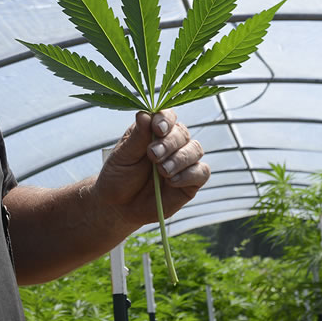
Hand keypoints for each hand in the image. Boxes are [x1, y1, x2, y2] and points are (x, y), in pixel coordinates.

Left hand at [95, 110, 209, 224]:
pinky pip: (202, 172)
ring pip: (195, 149)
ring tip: (162, 171)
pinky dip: (189, 175)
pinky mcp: (191, 182)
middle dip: (169, 143)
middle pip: (182, 132)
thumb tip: (144, 114)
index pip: (167, 116)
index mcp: (153, 132)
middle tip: (153, 155)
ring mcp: (183, 162)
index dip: (165, 120)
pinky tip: (172, 181)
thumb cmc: (119, 177)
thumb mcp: (123, 156)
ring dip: (179, 159)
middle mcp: (171, 144)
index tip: (157, 129)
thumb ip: (136, 136)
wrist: (120, 206)